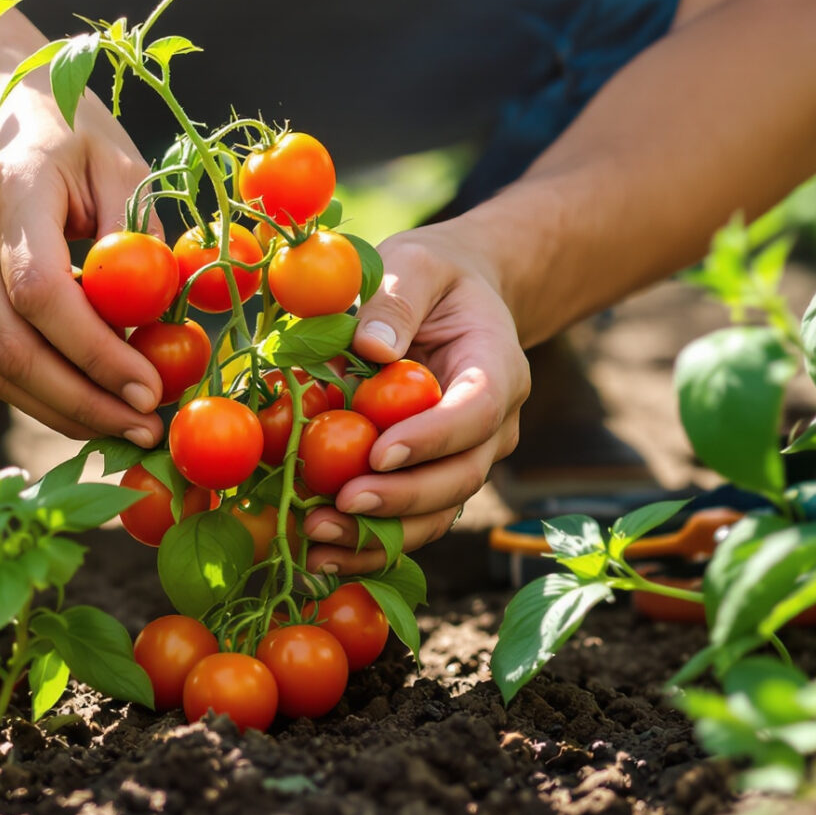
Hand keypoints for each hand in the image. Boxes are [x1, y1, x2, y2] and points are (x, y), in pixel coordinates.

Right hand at [0, 35, 166, 446]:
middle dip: (83, 403)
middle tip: (146, 426)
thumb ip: (134, 235)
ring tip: (125, 426)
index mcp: (7, 189)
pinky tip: (86, 400)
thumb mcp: (115, 157)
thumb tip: (160, 324)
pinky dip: (38, 391)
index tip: (152, 389)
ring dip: (61, 410)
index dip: (96, 352)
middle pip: (11, 349)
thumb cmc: (59, 121)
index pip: (41, 292)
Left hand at [300, 224, 528, 572]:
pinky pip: (409, 522)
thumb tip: (372, 350)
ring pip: (438, 513)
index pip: (478, 412)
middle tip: (340, 504)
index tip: (379, 452)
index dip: (433, 438)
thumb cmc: (435, 277)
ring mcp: (467, 459)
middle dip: (401, 499)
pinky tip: (319, 552)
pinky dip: (368, 542)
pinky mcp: (434, 479)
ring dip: (380, 537)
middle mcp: (494, 427)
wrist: (456, 299)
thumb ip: (399, 298)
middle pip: (461, 476)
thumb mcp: (419, 261)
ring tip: (316, 542)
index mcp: (499, 368)